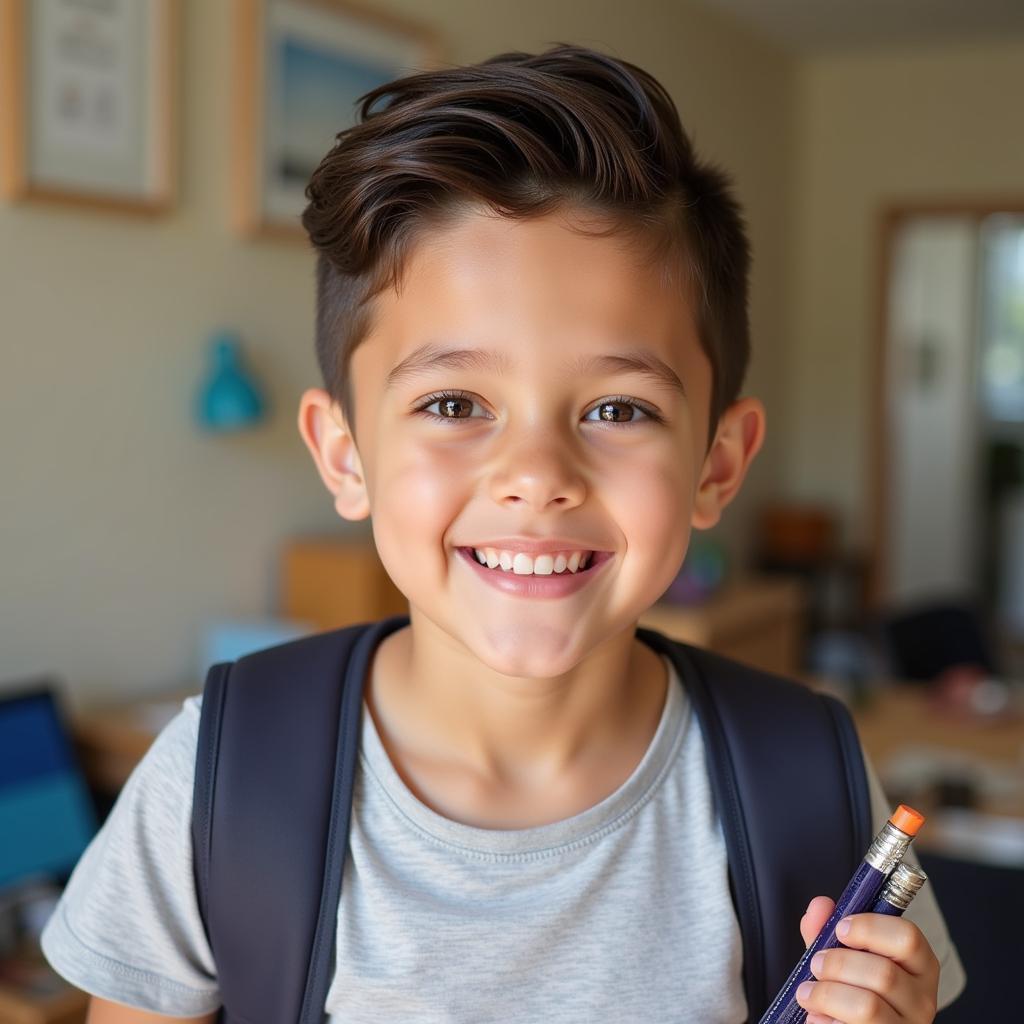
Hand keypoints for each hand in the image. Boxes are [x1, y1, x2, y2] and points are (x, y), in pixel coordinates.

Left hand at [795, 895, 939, 1023]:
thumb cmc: (850, 989)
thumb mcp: (840, 955)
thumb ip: (827, 929)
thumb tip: (820, 905)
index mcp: (918, 966)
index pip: (909, 938)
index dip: (870, 928)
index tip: (841, 928)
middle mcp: (923, 1000)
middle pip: (884, 973)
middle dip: (837, 964)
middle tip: (816, 964)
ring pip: (868, 1006)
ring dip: (827, 995)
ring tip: (808, 993)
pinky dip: (826, 1020)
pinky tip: (818, 1017)